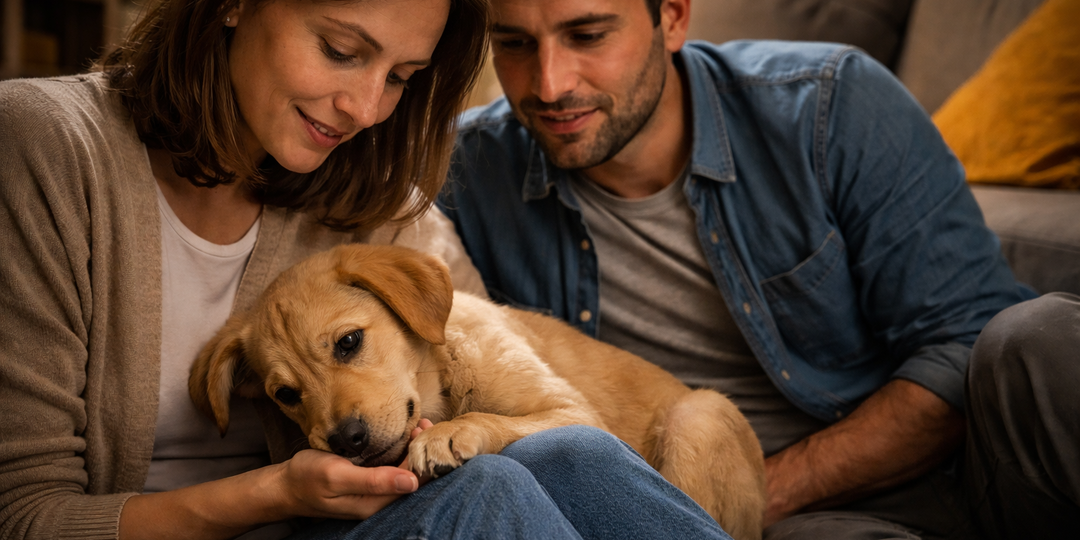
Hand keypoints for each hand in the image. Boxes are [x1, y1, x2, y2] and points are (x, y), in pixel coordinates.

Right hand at [271, 418, 435, 519]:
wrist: (284, 485)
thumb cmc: (306, 477)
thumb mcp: (337, 475)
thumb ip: (373, 480)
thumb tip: (412, 482)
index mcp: (373, 503)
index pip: (412, 482)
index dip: (422, 456)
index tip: (423, 430)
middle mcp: (377, 501)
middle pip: (412, 477)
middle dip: (420, 450)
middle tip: (423, 423)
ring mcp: (373, 492)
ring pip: (404, 472)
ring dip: (412, 449)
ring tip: (417, 425)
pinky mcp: (367, 483)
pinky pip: (391, 469)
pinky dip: (400, 451)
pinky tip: (402, 436)